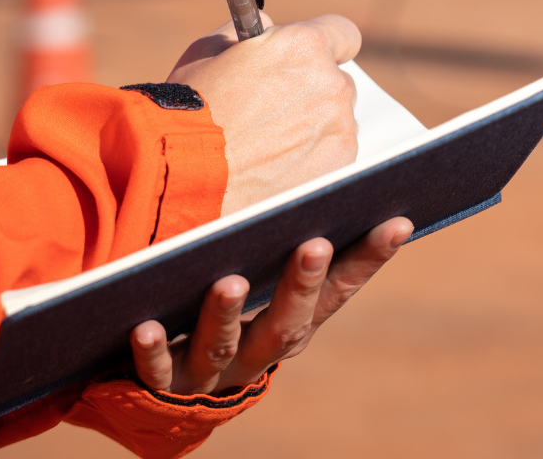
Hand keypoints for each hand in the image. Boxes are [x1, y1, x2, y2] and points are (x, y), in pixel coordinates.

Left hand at [129, 217, 412, 394]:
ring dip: (225, 317)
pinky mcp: (162, 386)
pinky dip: (152, 352)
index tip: (397, 221)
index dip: (368, 260)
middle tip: (314, 244)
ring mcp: (212, 375)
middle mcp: (259, 353)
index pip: (338, 291)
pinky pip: (156, 373)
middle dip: (301, 285)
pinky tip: (144, 327)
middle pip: (286, 324)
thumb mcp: (260, 279)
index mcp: (292, 324)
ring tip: (227, 281)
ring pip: (222, 348)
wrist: (170, 391)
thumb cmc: (224, 310)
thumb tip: (318, 151)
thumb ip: (279, 238)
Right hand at [168, 12, 360, 214]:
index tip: (315, 57)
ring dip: (312, 126)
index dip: (328, 43)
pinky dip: (312, 158)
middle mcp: (331, 85)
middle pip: (337, 81)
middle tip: (276, 107)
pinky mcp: (338, 166)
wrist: (186, 174)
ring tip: (268, 143)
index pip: (343, 34)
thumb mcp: (207, 51)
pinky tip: (275, 165)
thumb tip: (268, 27)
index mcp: (303, 47)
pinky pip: (334, 154)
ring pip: (336, 121)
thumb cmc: (190, 111)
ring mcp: (339, 129)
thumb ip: (248, 30)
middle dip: (313, 90)